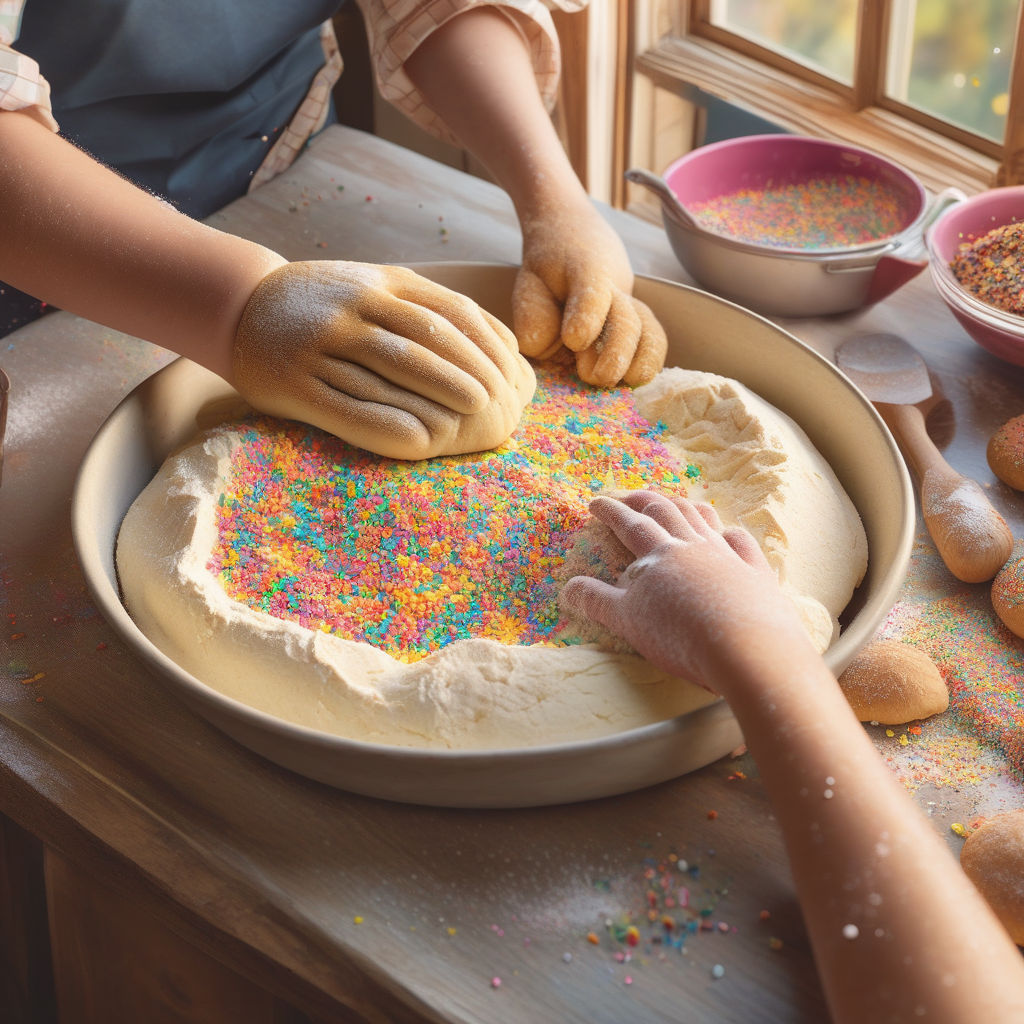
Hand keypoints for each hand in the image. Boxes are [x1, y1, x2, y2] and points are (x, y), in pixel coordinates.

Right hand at [233, 261, 535, 459]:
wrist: (240, 306)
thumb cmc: (327, 306)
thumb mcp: (376, 288)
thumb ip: (429, 308)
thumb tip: (500, 343)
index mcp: (381, 282)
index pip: (449, 310)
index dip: (486, 343)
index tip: (511, 373)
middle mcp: (354, 304)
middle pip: (426, 335)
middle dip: (470, 367)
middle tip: (500, 397)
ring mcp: (323, 341)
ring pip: (392, 363)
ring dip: (440, 387)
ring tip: (477, 408)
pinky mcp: (297, 381)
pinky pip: (347, 405)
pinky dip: (388, 422)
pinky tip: (422, 440)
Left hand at [514, 201, 667, 387]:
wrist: (576, 239)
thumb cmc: (548, 270)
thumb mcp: (530, 284)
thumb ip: (535, 314)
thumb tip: (557, 346)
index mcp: (584, 271)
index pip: (592, 294)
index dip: (587, 316)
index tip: (575, 341)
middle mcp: (614, 288)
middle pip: (625, 319)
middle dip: (615, 351)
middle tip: (596, 377)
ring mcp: (630, 303)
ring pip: (646, 329)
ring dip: (639, 360)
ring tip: (624, 382)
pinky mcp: (640, 319)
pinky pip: (654, 339)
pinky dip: (650, 361)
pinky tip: (637, 380)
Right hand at [558, 491, 808, 690]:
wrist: (746, 649)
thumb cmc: (679, 635)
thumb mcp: (627, 621)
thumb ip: (596, 601)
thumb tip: (567, 586)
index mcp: (658, 555)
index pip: (629, 524)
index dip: (610, 511)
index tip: (595, 502)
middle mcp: (693, 546)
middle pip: (666, 512)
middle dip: (644, 500)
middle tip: (629, 496)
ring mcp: (727, 555)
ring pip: (703, 518)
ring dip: (685, 506)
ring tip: (675, 502)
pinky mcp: (756, 573)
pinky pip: (742, 542)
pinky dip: (731, 533)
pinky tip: (728, 534)